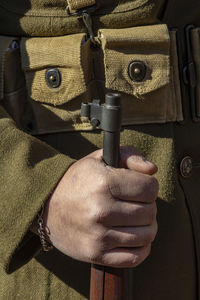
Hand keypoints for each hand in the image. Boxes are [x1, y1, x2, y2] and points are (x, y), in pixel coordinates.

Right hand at [43, 146, 157, 267]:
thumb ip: (129, 155)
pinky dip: (142, 249)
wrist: (46, 207)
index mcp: (103, 183)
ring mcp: (98, 235)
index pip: (150, 188)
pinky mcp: (95, 254)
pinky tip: (134, 238)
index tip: (140, 187)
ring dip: (147, 227)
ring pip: (146, 235)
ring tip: (137, 220)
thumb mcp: (99, 159)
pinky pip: (135, 257)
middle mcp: (101, 210)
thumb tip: (152, 170)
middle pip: (150, 212)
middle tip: (137, 203)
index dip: (149, 186)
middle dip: (149, 206)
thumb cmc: (78, 180)